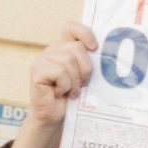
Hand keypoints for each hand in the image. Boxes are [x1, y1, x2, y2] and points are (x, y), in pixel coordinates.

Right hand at [9, 21, 97, 147]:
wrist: (55, 119)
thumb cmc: (71, 99)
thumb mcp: (83, 78)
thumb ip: (89, 64)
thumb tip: (111, 56)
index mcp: (62, 48)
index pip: (71, 28)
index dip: (84, 33)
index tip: (95, 48)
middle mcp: (50, 51)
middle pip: (76, 47)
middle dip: (86, 68)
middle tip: (83, 84)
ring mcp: (41, 61)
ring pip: (68, 61)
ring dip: (74, 81)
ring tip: (71, 92)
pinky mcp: (36, 72)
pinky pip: (59, 72)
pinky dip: (65, 86)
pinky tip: (60, 94)